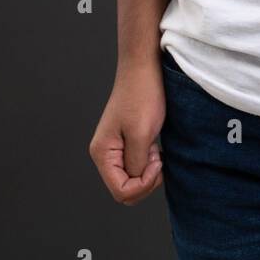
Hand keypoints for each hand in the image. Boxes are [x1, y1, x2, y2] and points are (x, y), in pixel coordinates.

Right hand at [88, 57, 165, 205]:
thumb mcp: (142, 134)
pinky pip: (136, 167)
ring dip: (148, 172)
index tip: (157, 162)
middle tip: (157, 157)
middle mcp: (105, 154)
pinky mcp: (127, 143)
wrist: (144, 68)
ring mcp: (115, 149)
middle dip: (146, 181)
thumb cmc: (143, 95)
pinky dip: (149, 164)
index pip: (121, 191)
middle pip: (125, 189)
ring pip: (132, 180)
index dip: (143, 185)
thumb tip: (136, 180)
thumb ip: (136, 163)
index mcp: (102, 153)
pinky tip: (155, 149)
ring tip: (155, 150)